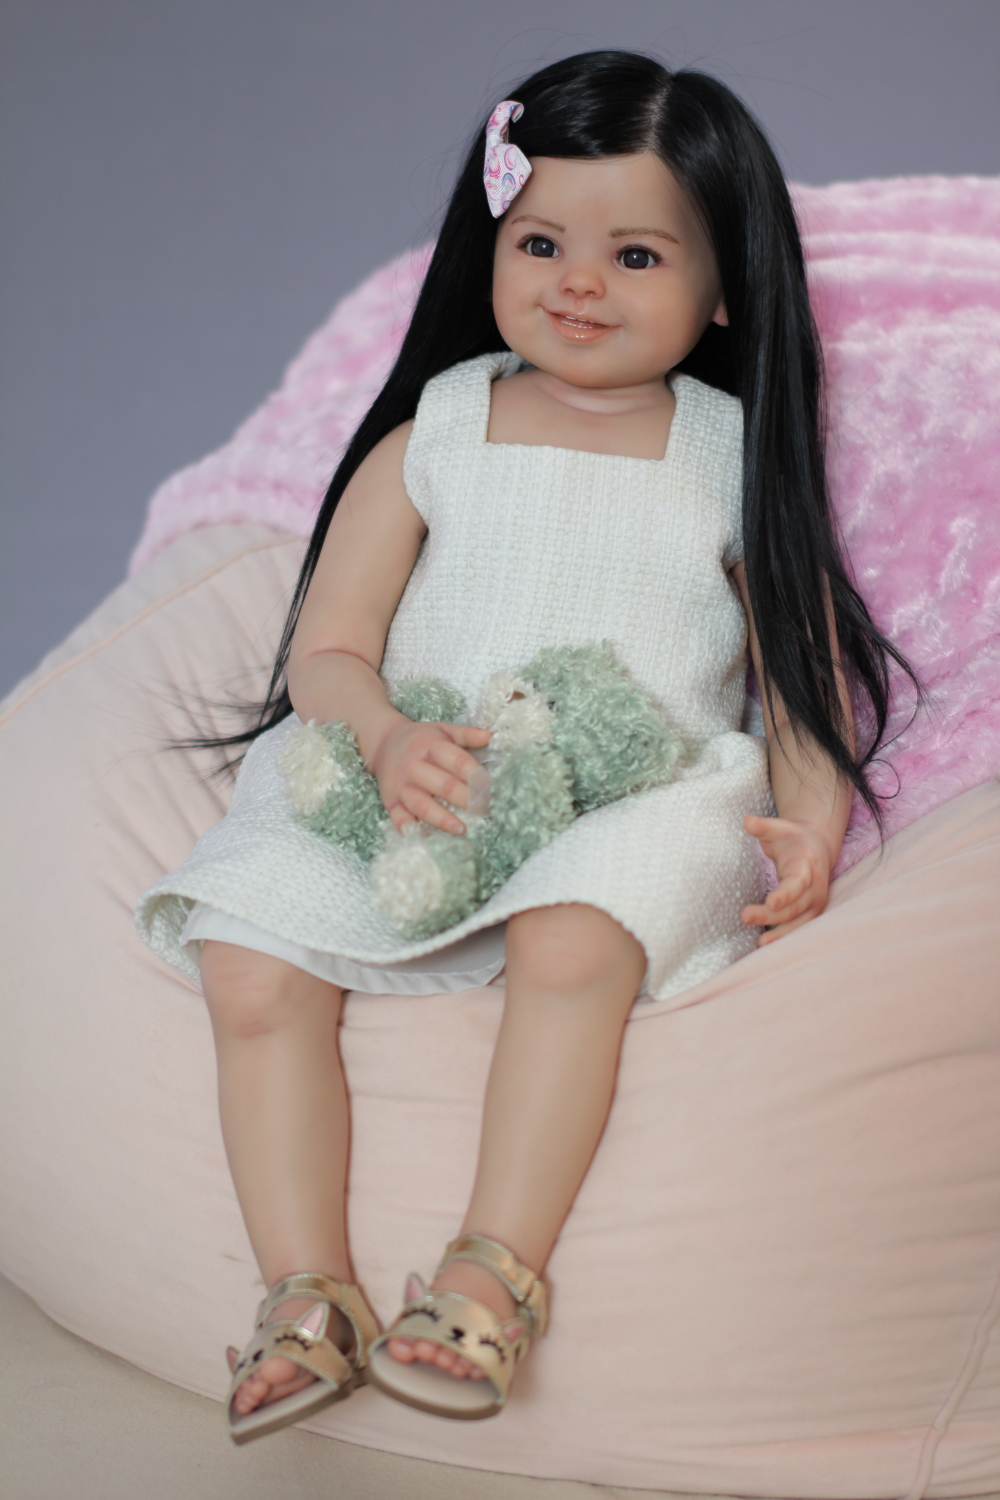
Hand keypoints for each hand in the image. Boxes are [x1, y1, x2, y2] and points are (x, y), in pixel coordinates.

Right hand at [370, 718, 490, 834]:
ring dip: (443, 819)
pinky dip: (412, 830)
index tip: (491, 788)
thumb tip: (490, 735)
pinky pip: (400, 819)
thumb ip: (467, 734)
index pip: (457, 761)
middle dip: (467, 800)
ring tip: (461, 829)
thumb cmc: (421, 740)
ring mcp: (401, 786)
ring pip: (422, 806)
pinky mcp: (390, 802)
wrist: (384, 743)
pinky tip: (428, 838)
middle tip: (484, 810)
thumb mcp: (443, 730)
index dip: (476, 776)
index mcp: (430, 746)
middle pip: (444, 786)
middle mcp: (413, 766)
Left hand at [740, 815, 832, 945]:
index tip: (771, 902)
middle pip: (794, 906)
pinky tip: (767, 944)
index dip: (786, 894)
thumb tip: (747, 821)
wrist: (816, 847)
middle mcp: (815, 887)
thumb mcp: (778, 827)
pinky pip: (799, 928)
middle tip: (745, 916)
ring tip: (760, 942)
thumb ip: (762, 826)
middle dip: (771, 914)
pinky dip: (785, 937)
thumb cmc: (791, 838)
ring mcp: (815, 902)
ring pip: (798, 921)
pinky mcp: (811, 912)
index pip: (797, 882)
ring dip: (780, 932)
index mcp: (807, 865)